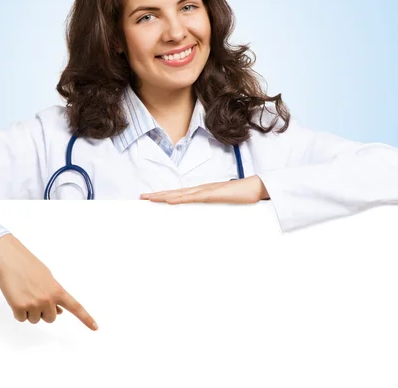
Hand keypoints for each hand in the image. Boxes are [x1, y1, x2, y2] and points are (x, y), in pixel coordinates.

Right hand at [0, 234, 97, 329]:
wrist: (11, 258)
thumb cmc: (29, 266)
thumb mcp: (47, 278)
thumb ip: (55, 295)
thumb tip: (59, 312)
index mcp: (57, 290)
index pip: (75, 306)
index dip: (86, 318)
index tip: (96, 328)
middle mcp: (48, 298)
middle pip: (50, 319)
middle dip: (43, 311)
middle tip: (34, 295)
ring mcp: (34, 304)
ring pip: (35, 320)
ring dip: (30, 311)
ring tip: (24, 293)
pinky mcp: (19, 308)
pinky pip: (21, 319)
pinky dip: (18, 312)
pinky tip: (16, 297)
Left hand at [140, 174, 268, 203]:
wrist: (256, 187)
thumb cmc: (241, 195)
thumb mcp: (224, 203)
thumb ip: (215, 205)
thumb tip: (208, 209)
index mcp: (202, 192)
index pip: (179, 193)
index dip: (165, 195)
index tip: (152, 197)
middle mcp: (201, 189)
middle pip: (175, 192)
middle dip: (158, 194)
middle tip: (141, 197)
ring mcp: (205, 190)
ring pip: (180, 193)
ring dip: (164, 196)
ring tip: (150, 198)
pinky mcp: (212, 194)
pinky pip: (192, 197)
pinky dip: (179, 198)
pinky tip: (170, 199)